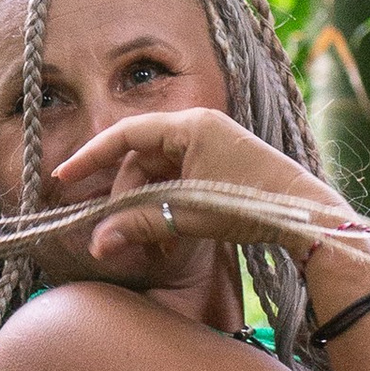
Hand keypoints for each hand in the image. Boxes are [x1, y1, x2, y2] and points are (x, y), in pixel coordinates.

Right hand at [51, 104, 366, 267]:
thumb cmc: (250, 203)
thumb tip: (97, 243)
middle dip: (127, 197)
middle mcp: (199, 129)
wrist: (306, 216)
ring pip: (159, 176)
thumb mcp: (190, 214)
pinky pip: (179, 184)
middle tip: (119, 232)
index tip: (64, 176)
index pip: (126, 134)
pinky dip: (169, 209)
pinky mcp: (219, 167)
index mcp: (190, 126)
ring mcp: (211, 147)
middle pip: (142, 160)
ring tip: (151, 244)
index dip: (91, 155)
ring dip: (149, 209)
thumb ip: (140, 224)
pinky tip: (170, 240)